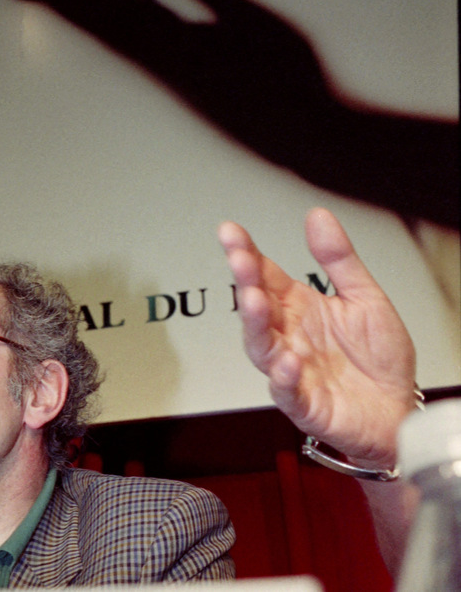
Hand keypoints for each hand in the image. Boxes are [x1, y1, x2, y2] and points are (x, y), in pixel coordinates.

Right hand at [218, 208, 416, 467]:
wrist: (397, 411)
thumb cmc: (378, 360)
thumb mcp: (365, 297)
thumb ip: (338, 258)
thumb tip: (317, 218)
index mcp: (299, 308)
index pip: (264, 275)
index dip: (246, 252)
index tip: (230, 232)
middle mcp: (288, 336)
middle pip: (257, 306)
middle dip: (245, 282)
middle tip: (240, 259)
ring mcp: (292, 369)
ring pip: (261, 346)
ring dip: (255, 324)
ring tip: (255, 301)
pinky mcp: (305, 403)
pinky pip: (287, 391)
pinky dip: (284, 378)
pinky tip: (289, 361)